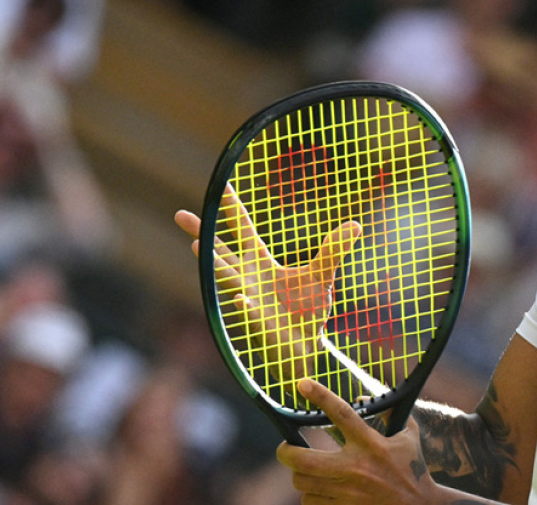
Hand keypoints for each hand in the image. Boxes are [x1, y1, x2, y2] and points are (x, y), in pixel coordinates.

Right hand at [175, 186, 361, 392]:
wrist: (305, 348)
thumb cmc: (306, 311)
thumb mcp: (321, 276)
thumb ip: (332, 251)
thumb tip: (355, 226)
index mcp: (260, 262)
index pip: (242, 230)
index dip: (232, 209)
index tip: (220, 187)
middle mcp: (248, 278)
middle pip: (220, 252)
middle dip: (202, 234)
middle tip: (181, 215)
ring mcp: (250, 300)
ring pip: (227, 278)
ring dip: (213, 265)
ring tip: (196, 245)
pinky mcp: (259, 324)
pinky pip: (249, 313)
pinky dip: (244, 306)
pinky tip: (242, 299)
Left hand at [278, 379, 443, 503]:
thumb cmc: (414, 469)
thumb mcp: (408, 436)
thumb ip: (391, 414)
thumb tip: (366, 397)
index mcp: (371, 444)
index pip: (342, 413)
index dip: (320, 396)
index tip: (302, 383)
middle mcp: (357, 468)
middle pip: (304, 460)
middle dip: (286, 452)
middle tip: (285, 448)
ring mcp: (348, 493)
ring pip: (302, 483)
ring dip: (299, 475)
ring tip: (305, 470)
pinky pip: (310, 502)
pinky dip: (310, 494)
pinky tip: (318, 489)